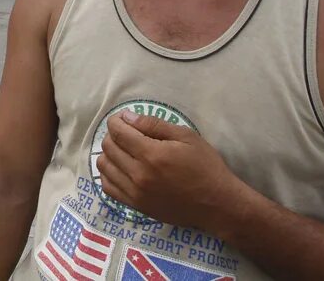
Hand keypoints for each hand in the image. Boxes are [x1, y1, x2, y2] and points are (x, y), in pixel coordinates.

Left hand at [96, 110, 240, 229]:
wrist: (218, 205)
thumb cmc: (206, 167)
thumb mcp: (187, 137)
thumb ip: (154, 125)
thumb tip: (127, 117)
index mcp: (151, 155)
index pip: (117, 132)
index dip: (115, 121)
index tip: (122, 119)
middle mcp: (138, 175)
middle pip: (108, 148)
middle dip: (114, 135)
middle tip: (127, 134)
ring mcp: (135, 193)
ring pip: (104, 166)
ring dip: (109, 154)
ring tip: (124, 151)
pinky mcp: (136, 206)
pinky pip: (108, 187)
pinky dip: (109, 174)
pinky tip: (121, 169)